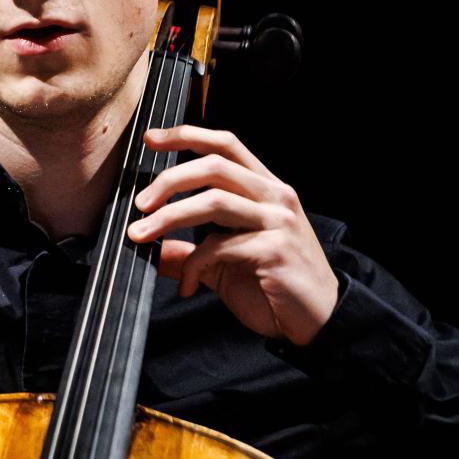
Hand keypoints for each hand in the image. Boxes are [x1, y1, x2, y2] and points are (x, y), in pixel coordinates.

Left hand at [125, 125, 338, 346]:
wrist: (318, 323)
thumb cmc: (274, 288)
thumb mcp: (224, 264)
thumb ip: (190, 251)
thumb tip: (150, 246)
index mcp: (266, 189)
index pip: (226, 145)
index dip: (187, 136)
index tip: (151, 139)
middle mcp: (275, 197)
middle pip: (214, 165)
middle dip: (169, 180)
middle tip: (139, 203)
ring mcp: (278, 221)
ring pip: (214, 200)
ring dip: (169, 217)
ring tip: (139, 235)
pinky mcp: (275, 250)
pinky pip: (220, 246)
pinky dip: (193, 266)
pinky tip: (186, 285)